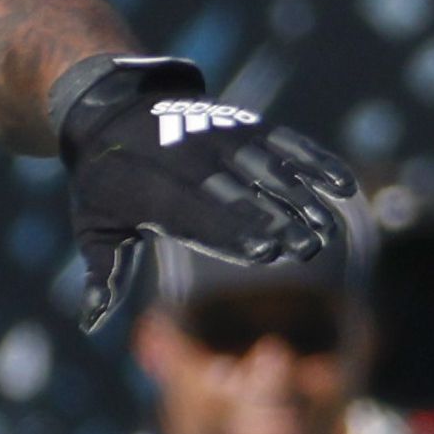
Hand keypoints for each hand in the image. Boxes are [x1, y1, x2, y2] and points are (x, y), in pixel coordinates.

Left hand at [56, 57, 357, 331]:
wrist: (110, 110)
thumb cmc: (105, 184)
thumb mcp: (93, 226)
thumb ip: (103, 273)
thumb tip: (91, 323)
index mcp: (149, 189)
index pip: (196, 213)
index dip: (232, 230)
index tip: (265, 253)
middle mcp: (187, 158)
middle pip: (237, 190)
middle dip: (274, 217)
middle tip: (307, 248)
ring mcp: (216, 136)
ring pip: (267, 166)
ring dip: (301, 196)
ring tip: (326, 229)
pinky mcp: (241, 123)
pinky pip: (284, 140)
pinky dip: (315, 160)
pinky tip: (342, 186)